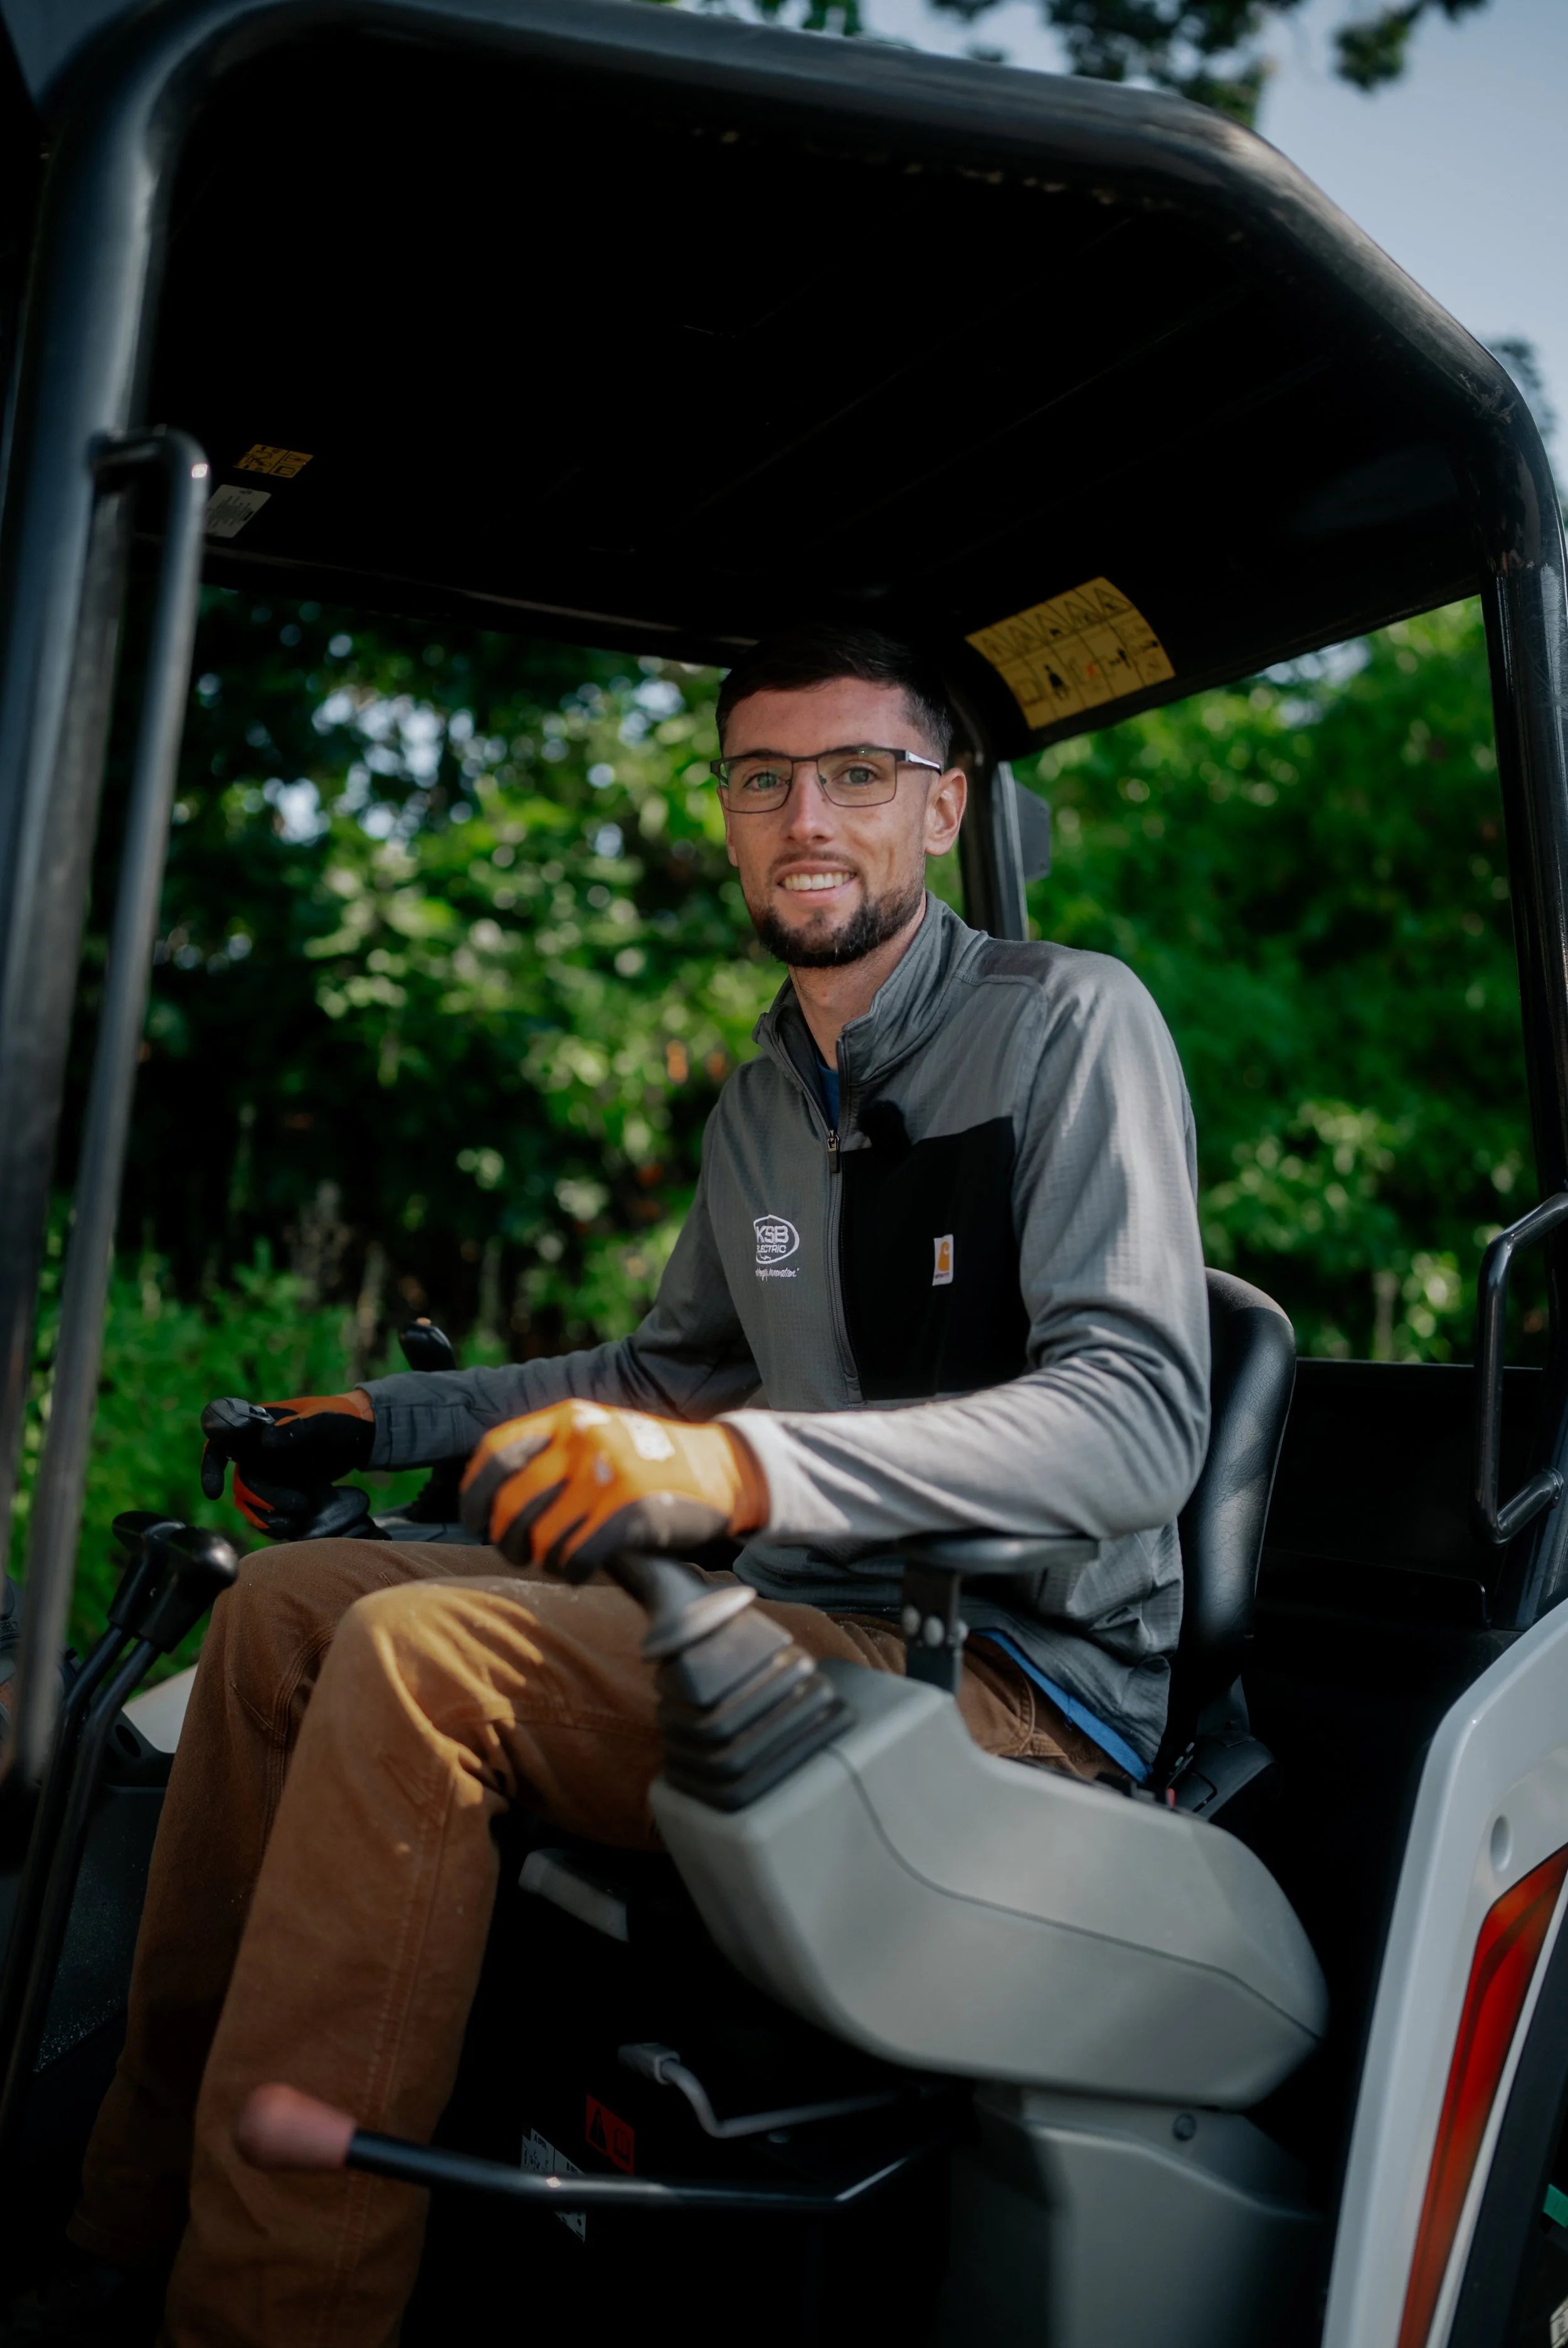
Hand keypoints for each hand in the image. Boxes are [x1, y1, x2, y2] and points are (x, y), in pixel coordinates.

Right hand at [200, 1391, 375, 1538]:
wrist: (361, 1438)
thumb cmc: (341, 1421)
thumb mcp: (325, 1422)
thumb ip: (298, 1428)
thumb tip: (265, 1441)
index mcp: (259, 1424)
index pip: (220, 1439)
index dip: (210, 1465)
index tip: (214, 1492)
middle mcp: (255, 1448)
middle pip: (240, 1479)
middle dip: (264, 1497)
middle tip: (299, 1504)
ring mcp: (266, 1471)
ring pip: (249, 1499)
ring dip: (269, 1513)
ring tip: (303, 1512)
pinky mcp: (277, 1490)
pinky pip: (261, 1512)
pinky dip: (272, 1522)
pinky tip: (294, 1525)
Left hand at [458, 1401, 767, 1576]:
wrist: (724, 1469)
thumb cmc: (654, 1461)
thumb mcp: (600, 1433)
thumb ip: (553, 1451)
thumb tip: (492, 1496)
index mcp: (568, 1417)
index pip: (494, 1453)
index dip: (474, 1494)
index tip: (476, 1520)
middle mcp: (583, 1441)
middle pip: (511, 1503)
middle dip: (507, 1539)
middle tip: (521, 1552)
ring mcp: (607, 1475)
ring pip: (542, 1537)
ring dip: (545, 1560)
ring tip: (561, 1560)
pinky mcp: (630, 1511)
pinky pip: (577, 1556)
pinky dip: (573, 1572)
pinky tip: (584, 1570)